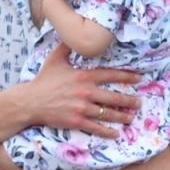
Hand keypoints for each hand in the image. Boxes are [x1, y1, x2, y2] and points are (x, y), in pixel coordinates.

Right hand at [20, 42, 142, 138]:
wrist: (30, 101)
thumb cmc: (43, 80)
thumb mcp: (55, 59)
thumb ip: (67, 46)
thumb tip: (73, 34)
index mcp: (84, 76)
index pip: (111, 75)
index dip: (127, 76)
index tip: (139, 78)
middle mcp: (86, 92)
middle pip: (115, 97)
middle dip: (130, 101)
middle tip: (139, 103)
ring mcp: (82, 108)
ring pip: (108, 113)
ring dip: (122, 116)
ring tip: (131, 117)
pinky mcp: (77, 121)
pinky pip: (96, 127)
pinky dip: (108, 132)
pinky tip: (116, 134)